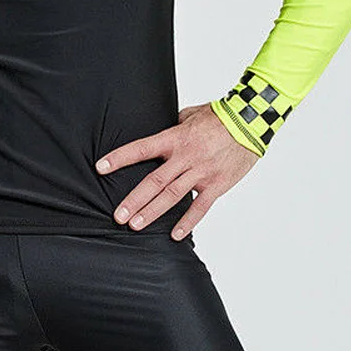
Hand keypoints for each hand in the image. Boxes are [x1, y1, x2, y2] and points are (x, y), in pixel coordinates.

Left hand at [94, 102, 258, 239]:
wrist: (249, 122)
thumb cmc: (218, 116)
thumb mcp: (188, 115)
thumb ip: (172, 128)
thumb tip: (158, 135)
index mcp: (175, 138)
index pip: (141, 148)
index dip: (120, 158)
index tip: (101, 167)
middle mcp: (185, 157)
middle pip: (154, 181)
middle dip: (134, 199)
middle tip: (117, 215)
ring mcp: (201, 173)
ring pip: (172, 196)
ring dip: (152, 212)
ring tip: (135, 225)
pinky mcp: (217, 185)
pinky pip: (200, 207)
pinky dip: (188, 222)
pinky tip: (175, 235)